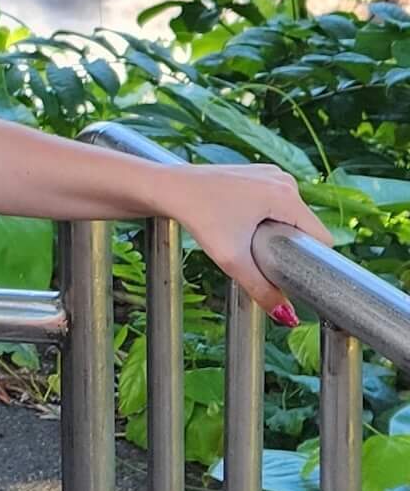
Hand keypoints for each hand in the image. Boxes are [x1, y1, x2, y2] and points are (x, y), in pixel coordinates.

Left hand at [161, 162, 333, 318]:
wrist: (170, 189)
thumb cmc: (199, 218)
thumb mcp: (231, 259)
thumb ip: (262, 290)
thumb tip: (288, 318)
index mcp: (286, 195)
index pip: (320, 237)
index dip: (310, 259)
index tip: (291, 270)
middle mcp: (283, 179)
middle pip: (305, 227)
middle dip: (290, 245)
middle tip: (259, 253)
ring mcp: (271, 173)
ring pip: (291, 216)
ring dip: (278, 232)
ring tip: (248, 237)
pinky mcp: (259, 173)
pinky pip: (277, 203)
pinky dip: (268, 217)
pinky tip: (244, 222)